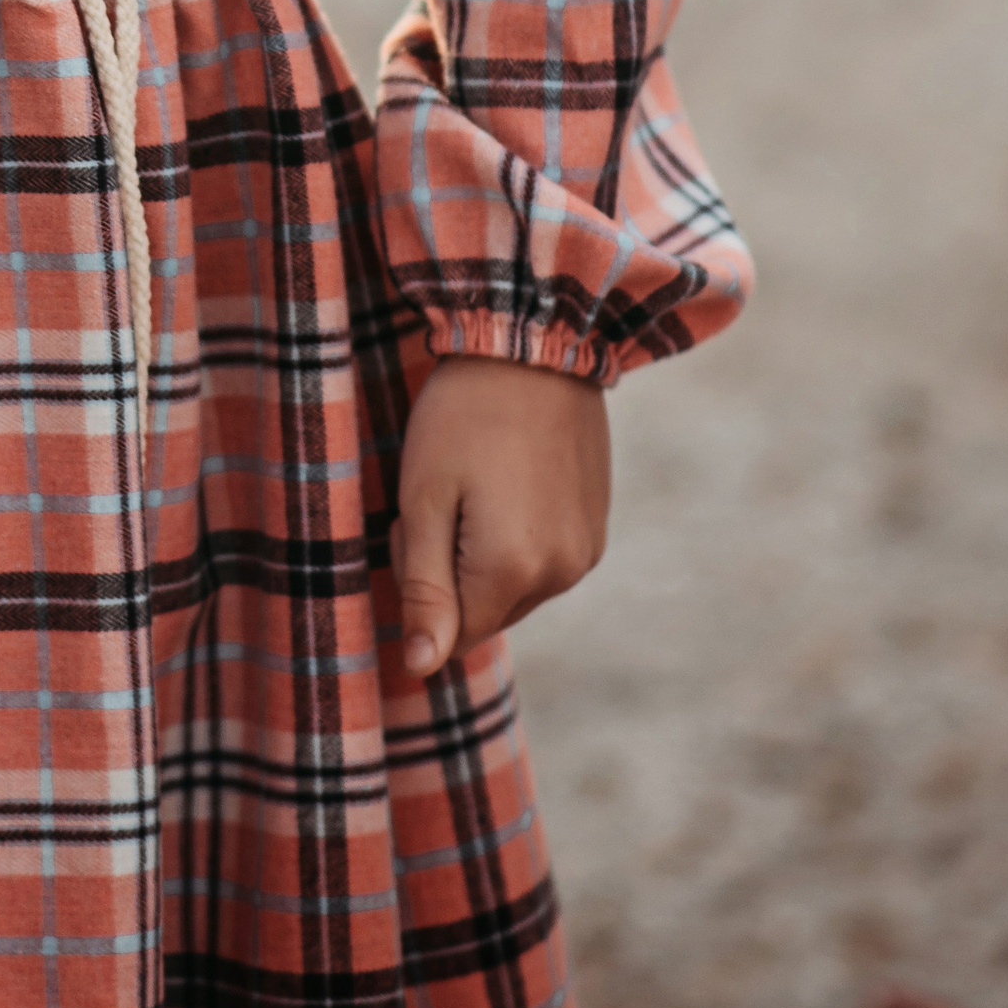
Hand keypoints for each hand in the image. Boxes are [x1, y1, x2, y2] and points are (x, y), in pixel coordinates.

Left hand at [394, 353, 609, 676]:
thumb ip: (423, 587)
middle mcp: (562, 574)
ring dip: (483, 553)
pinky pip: (544, 559)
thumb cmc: (464, 414)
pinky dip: (516, 535)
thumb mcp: (424, 496)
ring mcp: (586, 552)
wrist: (536, 340)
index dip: (418, 583)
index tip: (411, 522)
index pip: (452, 633)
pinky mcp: (596, 527)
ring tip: (476, 478)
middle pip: (484, 612)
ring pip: (514, 587)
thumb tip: (422, 667)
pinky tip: (506, 476)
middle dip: (449, 570)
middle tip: (439, 493)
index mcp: (514, 571)